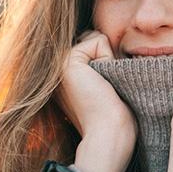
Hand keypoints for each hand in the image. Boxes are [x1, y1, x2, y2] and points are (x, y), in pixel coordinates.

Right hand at [56, 30, 137, 171]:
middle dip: (107, 55)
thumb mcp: (105, 83)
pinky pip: (98, 40)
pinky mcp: (67, 62)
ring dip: (108, 57)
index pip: (93, 45)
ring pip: (96, 38)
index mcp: (66, 75)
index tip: (105, 87)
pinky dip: (108, 57)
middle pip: (94, 39)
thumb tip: (105, 40)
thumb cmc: (114, 115)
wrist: (108, 134)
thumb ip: (100, 63)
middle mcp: (58, 68)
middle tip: (105, 86)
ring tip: (104, 84)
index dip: (108, 59)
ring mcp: (59, 64)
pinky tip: (102, 81)